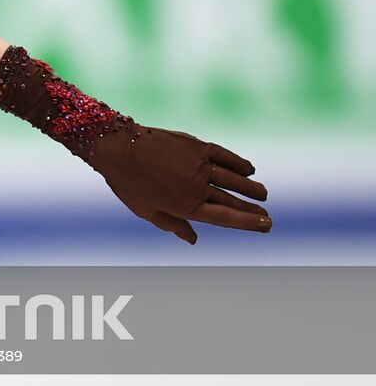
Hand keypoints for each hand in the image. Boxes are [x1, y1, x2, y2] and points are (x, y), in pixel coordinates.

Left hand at [87, 124, 269, 243]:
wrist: (118, 147)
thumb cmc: (128, 183)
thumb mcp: (146, 211)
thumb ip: (173, 225)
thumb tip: (194, 240)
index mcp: (186, 206)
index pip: (225, 218)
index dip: (247, 222)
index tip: (265, 225)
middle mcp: (197, 187)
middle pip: (232, 201)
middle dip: (252, 209)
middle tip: (268, 216)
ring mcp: (199, 164)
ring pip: (234, 178)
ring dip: (250, 187)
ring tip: (263, 194)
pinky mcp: (196, 145)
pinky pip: (224, 155)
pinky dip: (238, 162)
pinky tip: (249, 169)